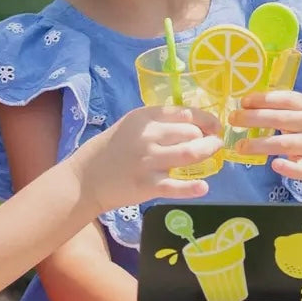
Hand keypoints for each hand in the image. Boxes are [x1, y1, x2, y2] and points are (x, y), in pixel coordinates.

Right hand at [73, 105, 222, 212]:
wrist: (86, 178)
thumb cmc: (112, 149)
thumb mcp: (132, 126)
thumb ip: (158, 123)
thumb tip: (194, 123)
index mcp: (144, 117)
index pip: (184, 113)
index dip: (206, 119)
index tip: (215, 126)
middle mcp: (147, 136)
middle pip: (190, 132)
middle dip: (207, 137)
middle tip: (214, 143)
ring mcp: (148, 161)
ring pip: (189, 154)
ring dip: (207, 153)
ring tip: (214, 154)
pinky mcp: (147, 185)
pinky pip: (176, 186)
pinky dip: (192, 188)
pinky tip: (204, 187)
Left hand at [229, 90, 301, 181]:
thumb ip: (282, 109)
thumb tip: (246, 105)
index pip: (284, 99)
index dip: (263, 99)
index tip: (243, 101)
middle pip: (280, 119)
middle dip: (254, 118)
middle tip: (233, 120)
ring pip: (285, 144)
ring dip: (260, 144)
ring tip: (240, 147)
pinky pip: (300, 168)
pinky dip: (288, 168)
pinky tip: (274, 165)